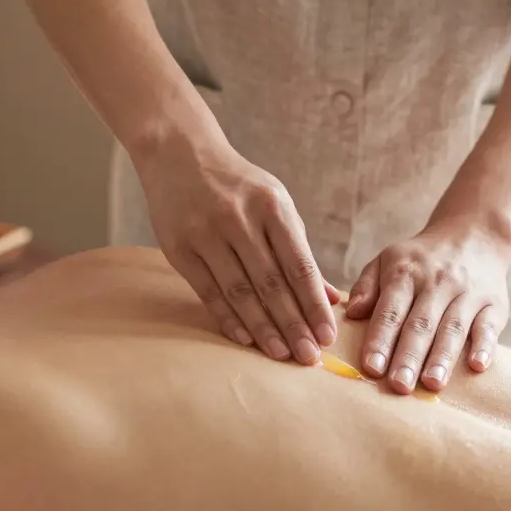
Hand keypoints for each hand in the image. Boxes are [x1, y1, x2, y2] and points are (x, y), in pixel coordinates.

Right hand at [138, 143, 338, 363]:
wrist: (180, 153)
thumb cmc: (239, 185)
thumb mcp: (276, 205)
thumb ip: (300, 252)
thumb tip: (332, 298)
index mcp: (272, 206)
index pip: (299, 265)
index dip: (314, 304)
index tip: (328, 335)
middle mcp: (239, 218)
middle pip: (272, 284)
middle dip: (293, 324)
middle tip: (309, 357)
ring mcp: (206, 232)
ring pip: (240, 291)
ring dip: (263, 328)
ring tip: (281, 354)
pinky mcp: (178, 247)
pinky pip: (208, 291)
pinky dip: (228, 318)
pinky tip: (245, 339)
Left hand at [345, 221, 510, 393]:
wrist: (473, 234)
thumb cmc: (422, 258)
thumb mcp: (388, 260)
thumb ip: (367, 286)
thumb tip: (353, 313)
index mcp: (405, 273)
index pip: (390, 311)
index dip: (380, 339)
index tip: (372, 368)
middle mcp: (437, 282)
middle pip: (421, 323)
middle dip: (409, 356)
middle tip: (399, 385)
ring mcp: (468, 293)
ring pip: (453, 327)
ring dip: (442, 357)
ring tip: (432, 384)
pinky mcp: (494, 303)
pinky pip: (489, 326)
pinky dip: (484, 346)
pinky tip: (477, 366)